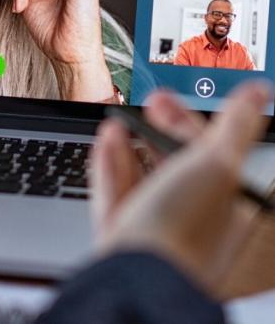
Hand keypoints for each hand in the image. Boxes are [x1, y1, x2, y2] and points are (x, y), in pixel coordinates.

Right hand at [91, 80, 270, 293]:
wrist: (136, 271)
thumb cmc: (182, 225)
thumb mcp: (216, 163)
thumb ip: (235, 124)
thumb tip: (256, 91)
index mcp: (224, 205)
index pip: (209, 152)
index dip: (186, 120)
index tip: (164, 99)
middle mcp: (190, 216)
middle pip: (174, 162)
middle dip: (157, 129)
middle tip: (145, 104)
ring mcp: (154, 225)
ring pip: (142, 176)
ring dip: (130, 143)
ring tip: (118, 122)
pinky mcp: (122, 231)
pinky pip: (116, 191)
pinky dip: (110, 163)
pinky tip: (106, 140)